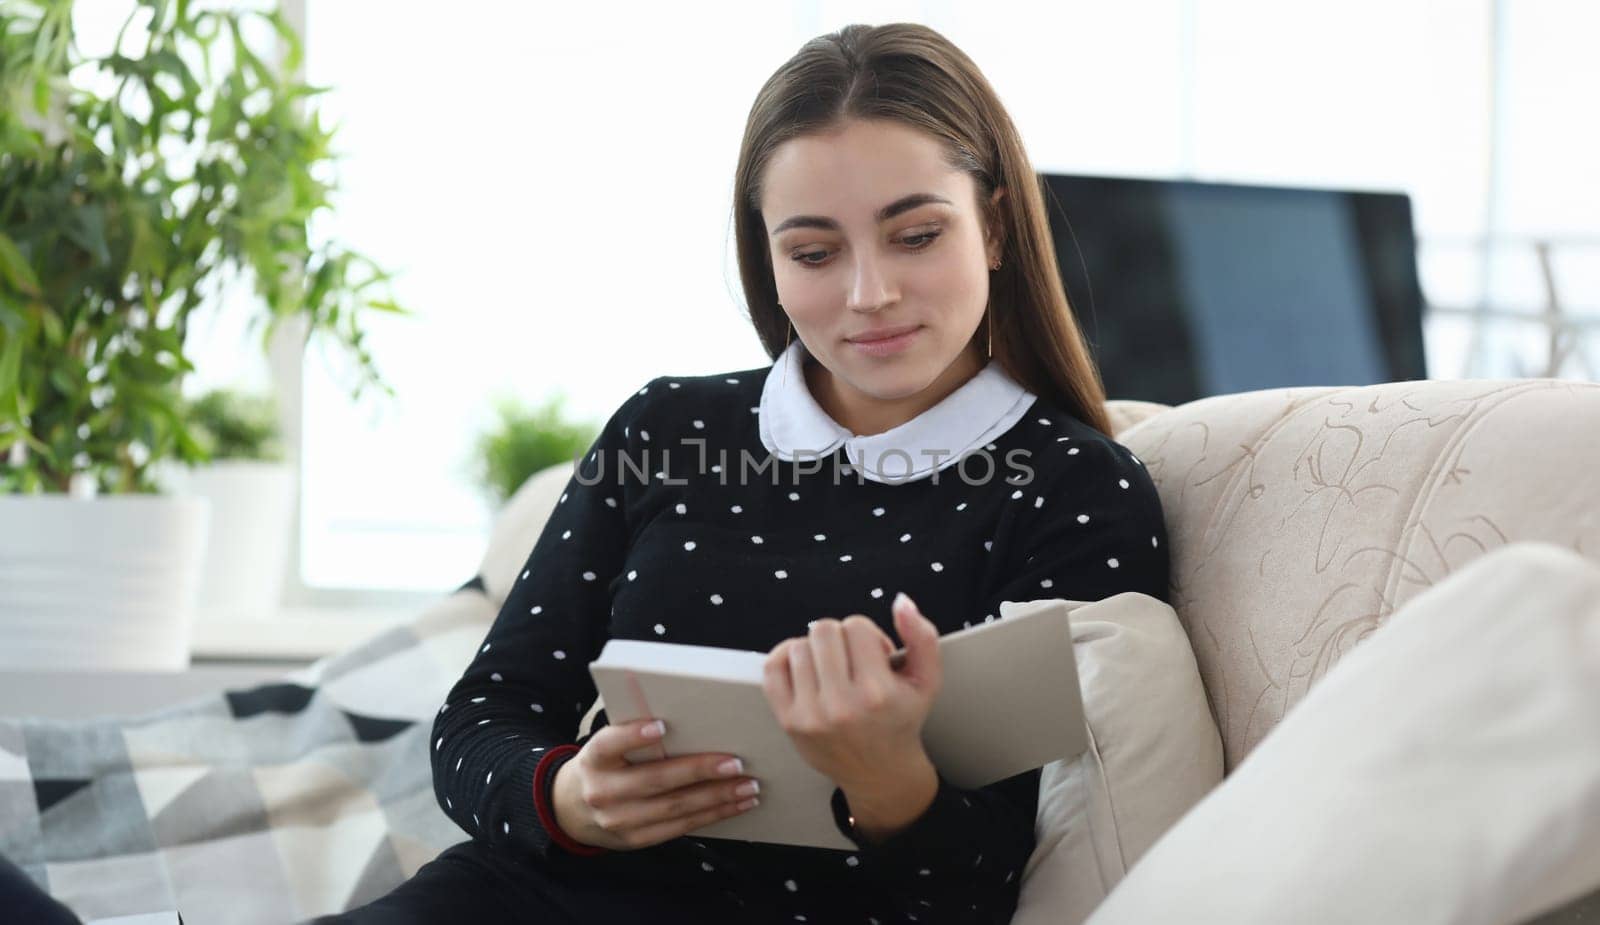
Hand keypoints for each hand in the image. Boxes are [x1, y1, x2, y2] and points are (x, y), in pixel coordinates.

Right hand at [550, 717, 761, 850]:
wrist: (572, 810)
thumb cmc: (604, 766)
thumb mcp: (606, 748)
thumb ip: (634, 737)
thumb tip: (690, 721)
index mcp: (594, 759)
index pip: (609, 744)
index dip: (633, 736)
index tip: (660, 726)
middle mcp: (604, 791)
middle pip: (655, 780)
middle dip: (699, 771)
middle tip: (735, 763)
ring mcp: (620, 821)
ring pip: (675, 808)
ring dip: (717, 798)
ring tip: (748, 786)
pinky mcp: (637, 840)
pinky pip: (681, 828)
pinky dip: (712, 815)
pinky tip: (736, 805)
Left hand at [761, 592, 943, 792]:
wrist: (879, 772)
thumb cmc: (900, 721)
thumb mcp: (927, 680)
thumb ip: (922, 636)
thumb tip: (901, 601)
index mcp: (877, 693)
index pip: (856, 626)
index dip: (868, 634)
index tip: (875, 656)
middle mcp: (841, 705)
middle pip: (823, 630)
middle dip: (841, 638)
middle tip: (852, 660)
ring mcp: (811, 715)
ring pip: (799, 646)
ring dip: (817, 651)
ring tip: (834, 670)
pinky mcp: (789, 721)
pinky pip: (773, 666)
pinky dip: (787, 657)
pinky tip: (806, 668)